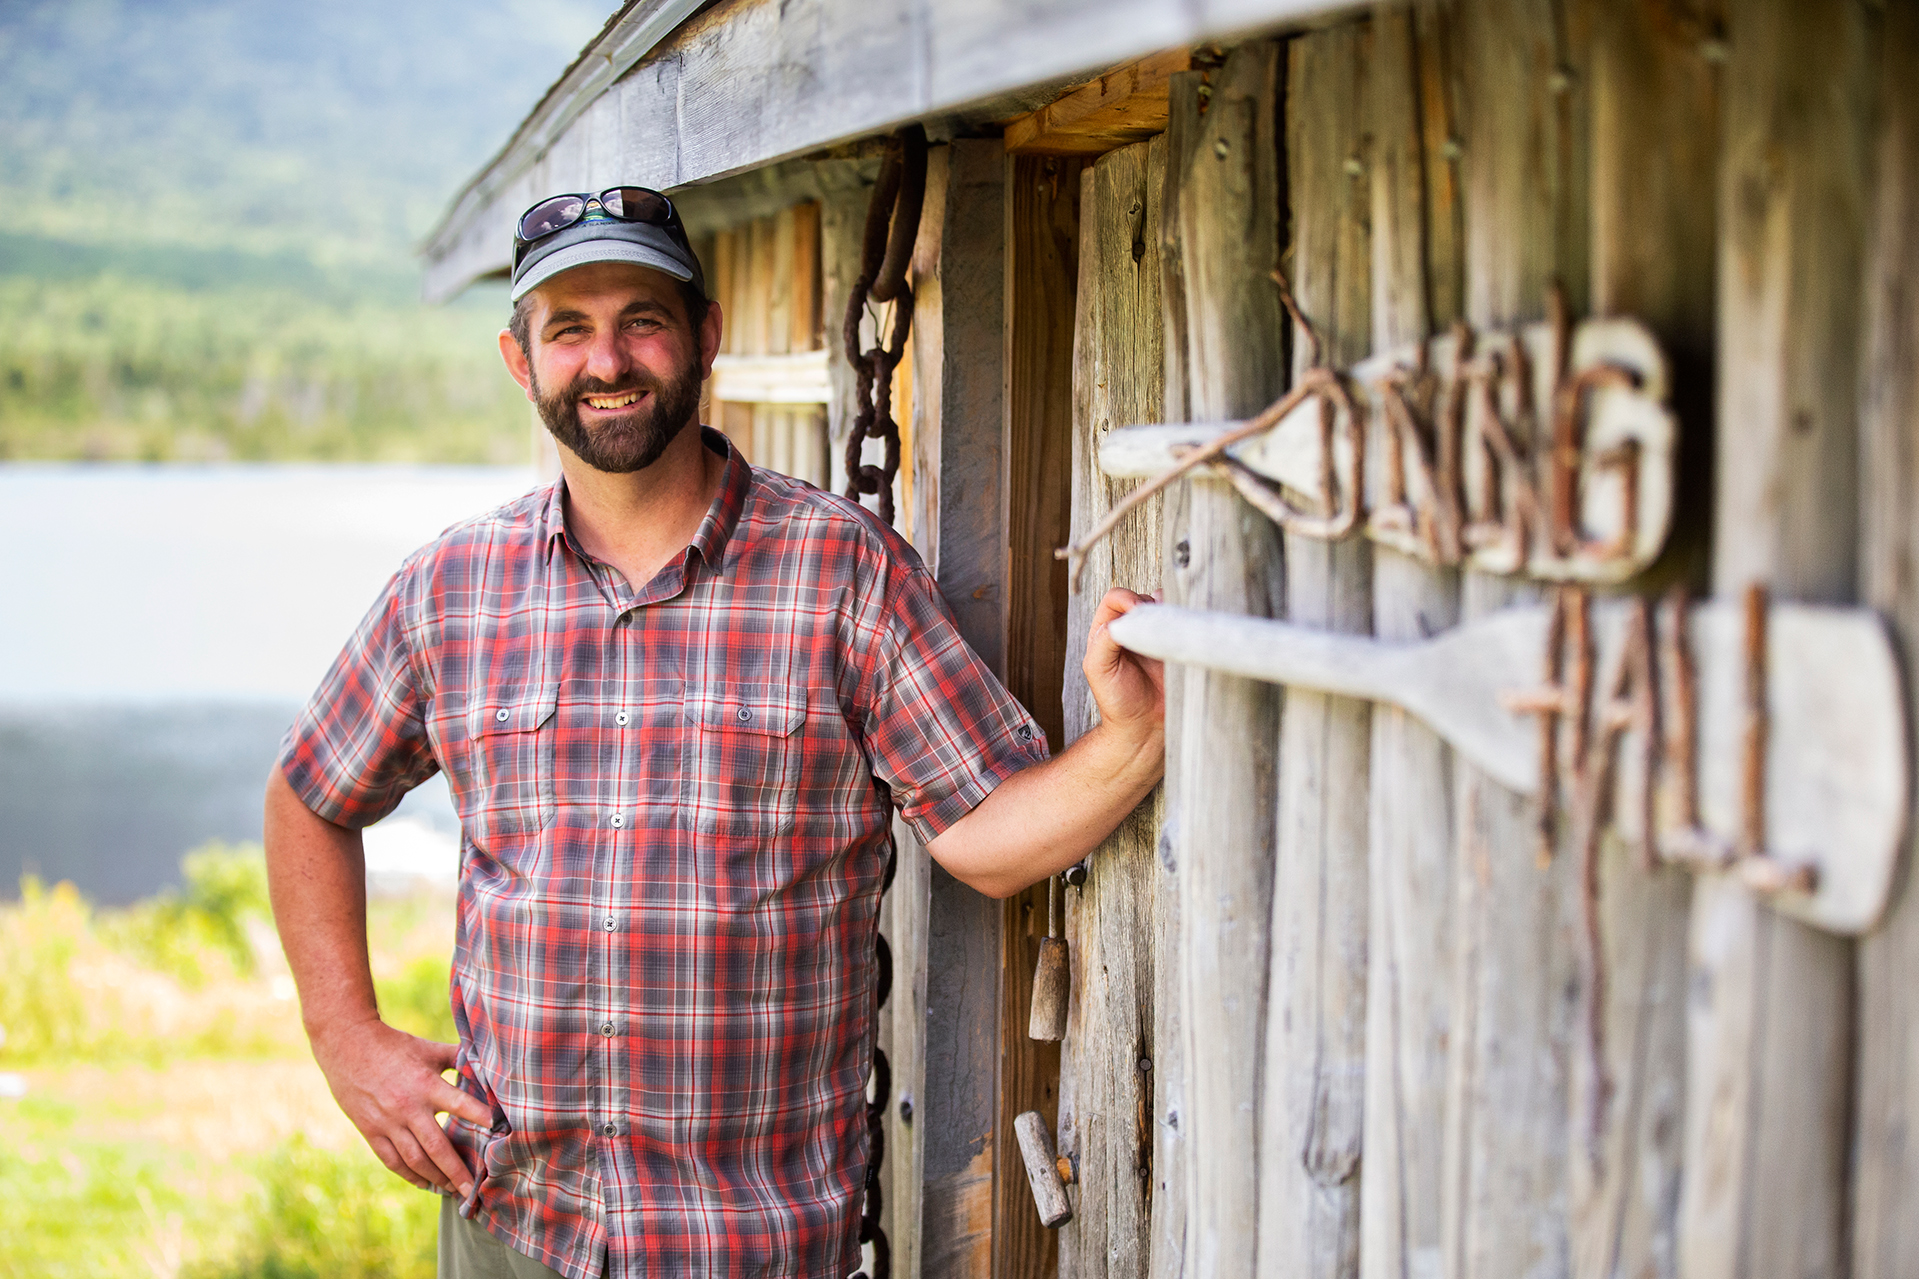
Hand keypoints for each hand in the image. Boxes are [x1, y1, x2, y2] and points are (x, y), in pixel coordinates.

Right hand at [309, 1018, 492, 1194]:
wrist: (348, 1046)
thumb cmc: (395, 1045)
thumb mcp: (428, 1049)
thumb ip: (456, 1058)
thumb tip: (484, 1063)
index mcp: (426, 1084)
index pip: (459, 1103)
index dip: (479, 1116)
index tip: (499, 1131)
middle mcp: (408, 1107)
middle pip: (437, 1146)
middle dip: (456, 1171)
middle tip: (472, 1191)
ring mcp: (388, 1122)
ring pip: (415, 1160)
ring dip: (435, 1178)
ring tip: (451, 1191)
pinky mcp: (371, 1131)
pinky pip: (392, 1160)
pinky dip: (409, 1175)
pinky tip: (424, 1184)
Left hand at [1083, 587, 1165, 739]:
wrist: (1145, 726)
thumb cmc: (1117, 700)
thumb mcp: (1098, 668)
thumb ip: (1104, 639)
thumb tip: (1123, 619)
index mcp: (1107, 631)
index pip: (1115, 598)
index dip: (1127, 600)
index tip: (1138, 614)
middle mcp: (1130, 629)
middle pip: (1140, 597)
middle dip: (1149, 605)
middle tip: (1155, 624)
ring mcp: (1153, 636)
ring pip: (1162, 607)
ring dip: (1167, 611)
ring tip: (1168, 629)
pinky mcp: (1174, 645)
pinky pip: (1179, 623)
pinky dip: (1182, 620)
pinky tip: (1180, 631)